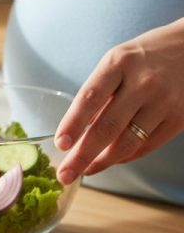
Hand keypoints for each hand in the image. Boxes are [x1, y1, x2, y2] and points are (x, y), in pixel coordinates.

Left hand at [55, 19, 183, 184]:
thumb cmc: (142, 58)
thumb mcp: (115, 63)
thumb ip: (98, 94)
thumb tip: (77, 131)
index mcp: (118, 63)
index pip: (90, 97)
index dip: (73, 123)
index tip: (61, 144)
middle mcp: (142, 83)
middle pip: (108, 126)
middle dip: (83, 155)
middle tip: (65, 174)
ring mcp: (164, 102)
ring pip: (128, 142)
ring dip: (103, 161)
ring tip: (85, 171)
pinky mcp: (179, 118)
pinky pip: (147, 145)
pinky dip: (126, 157)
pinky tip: (111, 160)